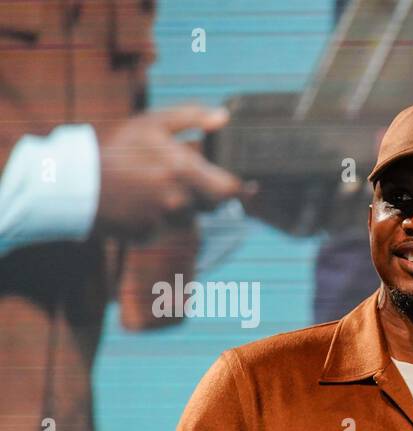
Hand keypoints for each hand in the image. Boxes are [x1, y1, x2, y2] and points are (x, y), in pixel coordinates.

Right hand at [95, 105, 247, 238]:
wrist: (73, 182)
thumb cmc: (114, 149)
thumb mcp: (150, 123)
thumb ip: (190, 117)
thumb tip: (224, 118)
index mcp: (183, 169)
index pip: (230, 189)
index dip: (237, 186)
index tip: (243, 184)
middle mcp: (179, 199)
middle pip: (214, 206)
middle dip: (209, 195)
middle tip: (188, 180)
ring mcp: (164, 220)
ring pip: (190, 217)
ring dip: (182, 206)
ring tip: (153, 187)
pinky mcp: (149, 235)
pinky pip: (165, 229)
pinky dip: (158, 218)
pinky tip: (139, 203)